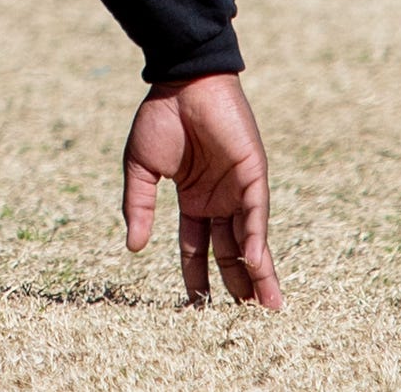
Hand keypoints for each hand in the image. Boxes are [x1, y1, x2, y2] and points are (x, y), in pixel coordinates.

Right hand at [120, 73, 282, 308]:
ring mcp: (238, 186)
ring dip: (257, 272)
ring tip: (266, 307)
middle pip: (231, 251)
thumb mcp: (140, 170)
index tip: (198, 310)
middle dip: (239, 285)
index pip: (198, 249)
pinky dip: (256, 238)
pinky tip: (255, 264)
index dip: (199, 279)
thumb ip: (138, 208)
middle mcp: (220, 198)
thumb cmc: (160, 117)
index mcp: (194, 199)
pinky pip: (256, 211)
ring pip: (250, 239)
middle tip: (248, 321)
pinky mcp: (252, 171)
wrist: (181, 80)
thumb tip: (134, 249)